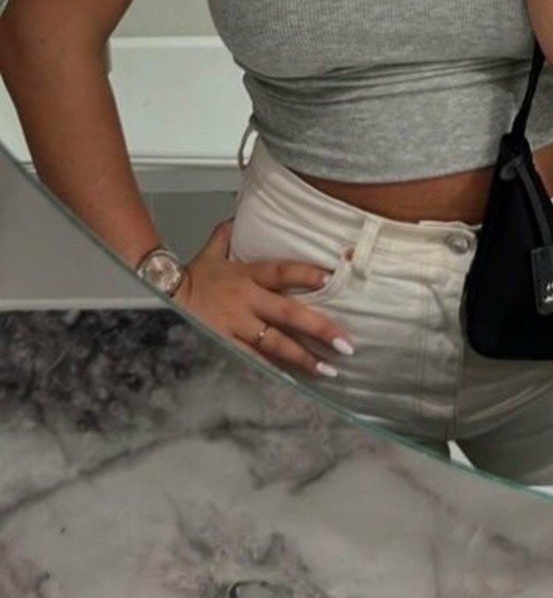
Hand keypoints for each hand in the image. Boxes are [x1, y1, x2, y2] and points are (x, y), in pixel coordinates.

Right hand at [176, 222, 353, 379]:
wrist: (161, 298)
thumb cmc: (192, 277)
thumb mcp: (211, 251)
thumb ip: (229, 234)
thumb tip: (239, 214)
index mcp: (246, 275)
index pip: (281, 271)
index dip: (305, 273)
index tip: (329, 278)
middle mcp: (245, 301)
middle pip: (288, 313)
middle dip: (319, 328)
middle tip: (346, 343)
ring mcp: (235, 326)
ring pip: (275, 344)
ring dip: (303, 358)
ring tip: (328, 369)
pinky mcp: (225, 346)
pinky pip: (253, 362)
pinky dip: (273, 372)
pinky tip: (293, 383)